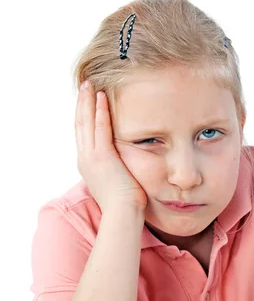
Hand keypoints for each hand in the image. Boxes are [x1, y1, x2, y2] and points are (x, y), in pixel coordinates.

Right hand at [75, 81, 147, 213]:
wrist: (123, 215)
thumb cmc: (125, 204)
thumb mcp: (117, 182)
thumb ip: (117, 169)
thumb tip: (125, 165)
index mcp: (88, 165)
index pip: (84, 134)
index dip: (85, 116)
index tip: (87, 100)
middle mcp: (85, 159)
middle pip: (81, 125)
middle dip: (83, 104)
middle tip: (85, 86)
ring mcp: (91, 158)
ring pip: (87, 123)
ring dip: (89, 102)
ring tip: (90, 85)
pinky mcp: (102, 158)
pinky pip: (100, 129)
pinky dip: (100, 112)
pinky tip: (102, 97)